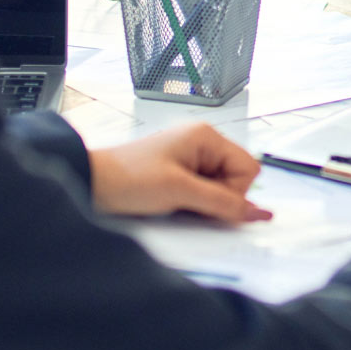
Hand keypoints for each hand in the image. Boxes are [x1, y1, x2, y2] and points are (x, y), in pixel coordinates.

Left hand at [88, 123, 271, 222]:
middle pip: (236, 179)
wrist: (90, 184)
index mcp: (206, 137)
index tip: (209, 202)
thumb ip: (224, 203)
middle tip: (188, 202)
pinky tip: (173, 204)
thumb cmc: (127, 178)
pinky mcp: (180, 174)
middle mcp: (202, 143)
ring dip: (204, 203)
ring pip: (220, 189)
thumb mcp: (180, 192)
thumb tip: (260, 212)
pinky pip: (203, 193)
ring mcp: (190, 158)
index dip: (234, 192)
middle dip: (218, 198)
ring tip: (176, 202)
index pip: (248, 168)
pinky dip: (194, 204)